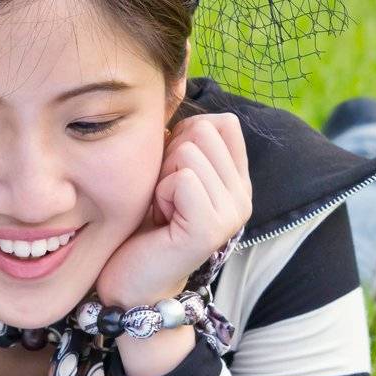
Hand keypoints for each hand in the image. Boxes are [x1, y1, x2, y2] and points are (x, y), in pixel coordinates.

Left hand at [94, 112, 251, 307]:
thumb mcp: (166, 172)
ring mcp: (232, 213)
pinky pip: (183, 178)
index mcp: (237, 181)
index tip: (171, 176)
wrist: (131, 283)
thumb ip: (182, 139)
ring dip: (161, 177)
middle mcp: (243, 197)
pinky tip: (161, 220)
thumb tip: (176, 90)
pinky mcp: (211, 228)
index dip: (185, 138)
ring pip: (190, 151)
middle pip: (203, 131)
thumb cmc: (142, 225)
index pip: (223, 122)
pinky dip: (161, 193)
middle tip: (163, 197)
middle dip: (169, 157)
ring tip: (161, 209)